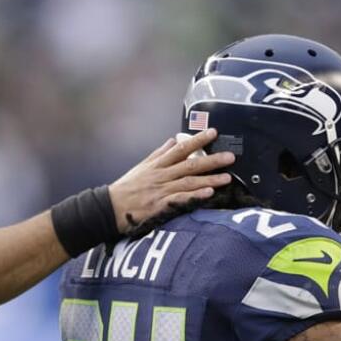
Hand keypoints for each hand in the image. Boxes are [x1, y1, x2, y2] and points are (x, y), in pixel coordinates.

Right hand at [108, 129, 233, 235]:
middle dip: (211, 160)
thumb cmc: (127, 187)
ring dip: (209, 179)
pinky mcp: (160, 206)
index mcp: (157, 164)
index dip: (198, 140)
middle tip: (230, 157)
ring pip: (189, 182)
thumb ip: (159, 153)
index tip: (213, 132)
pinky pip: (180, 199)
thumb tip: (173, 140)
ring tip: (227, 178)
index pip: (181, 148)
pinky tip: (208, 193)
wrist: (110, 207)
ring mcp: (161, 190)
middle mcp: (161, 175)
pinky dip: (195, 196)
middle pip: (190, 164)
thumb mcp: (142, 166)